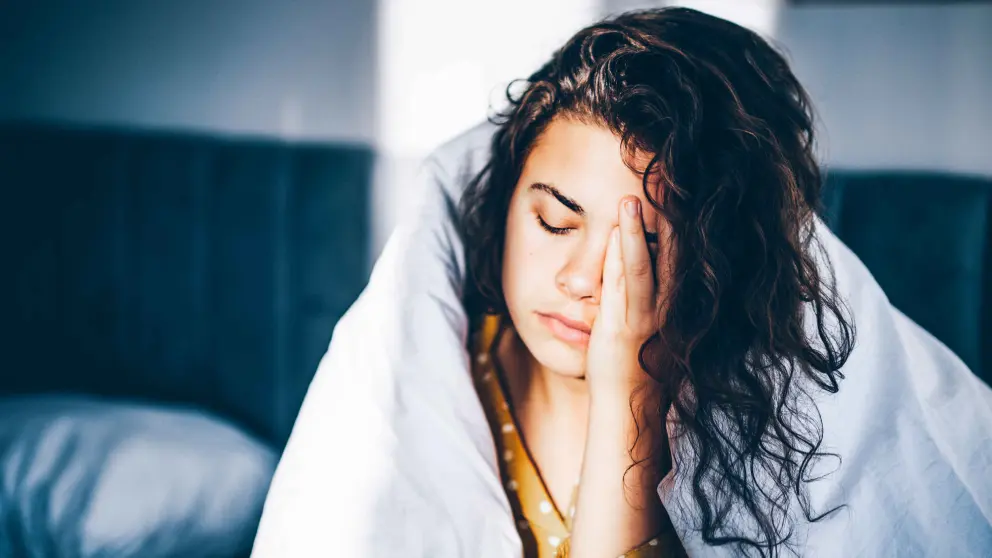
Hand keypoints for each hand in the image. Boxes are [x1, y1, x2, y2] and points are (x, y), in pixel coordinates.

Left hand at [584, 196, 660, 400]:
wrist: (628, 412)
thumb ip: (655, 300)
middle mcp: (665, 311)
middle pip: (670, 257)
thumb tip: (652, 270)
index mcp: (674, 309)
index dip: (679, 227)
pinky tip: (618, 232)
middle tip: (665, 182)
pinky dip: (620, 257)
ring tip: (632, 198)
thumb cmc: (639, 369)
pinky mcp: (619, 330)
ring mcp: (643, 320)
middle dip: (667, 220)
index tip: (678, 194)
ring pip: (643, 267)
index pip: (680, 260)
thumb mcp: (653, 330)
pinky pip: (622, 287)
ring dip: (637, 231)